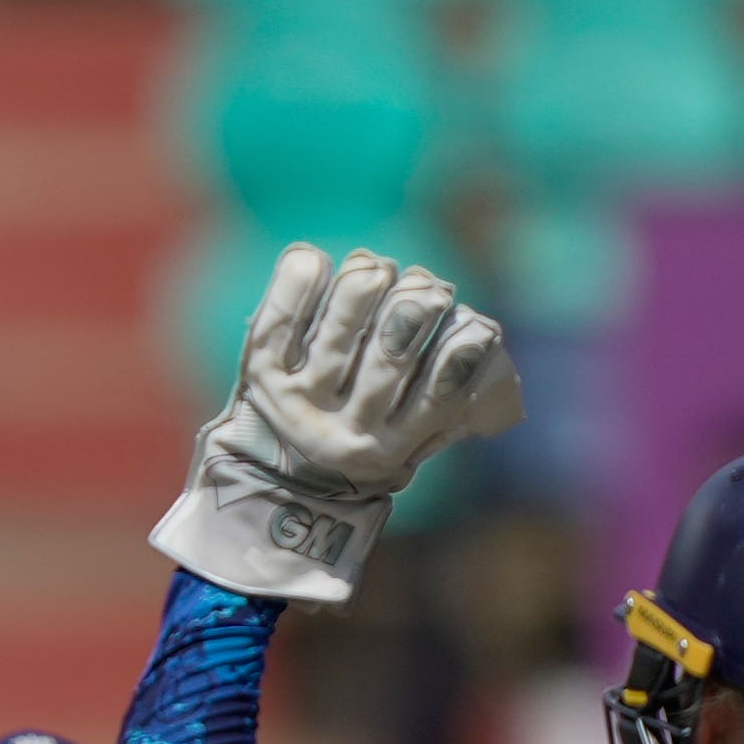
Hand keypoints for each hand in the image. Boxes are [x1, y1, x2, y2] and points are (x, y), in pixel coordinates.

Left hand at [152, 243, 523, 604]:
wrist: (272, 480)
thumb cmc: (361, 438)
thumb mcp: (406, 442)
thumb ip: (446, 403)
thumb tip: (482, 336)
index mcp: (394, 449)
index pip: (439, 395)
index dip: (462, 348)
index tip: (474, 323)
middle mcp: (346, 431)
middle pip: (391, 354)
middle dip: (416, 305)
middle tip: (425, 288)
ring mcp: (301, 402)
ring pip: (342, 330)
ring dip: (367, 284)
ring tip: (378, 271)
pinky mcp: (262, 375)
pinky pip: (282, 317)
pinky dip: (303, 280)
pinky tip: (318, 263)